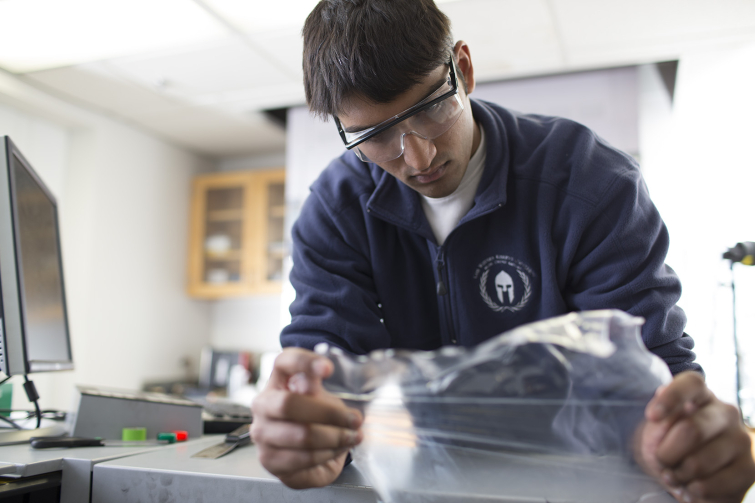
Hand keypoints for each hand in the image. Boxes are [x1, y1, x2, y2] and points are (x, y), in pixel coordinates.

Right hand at [250, 347, 363, 488]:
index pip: (284, 362)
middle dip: (329, 413)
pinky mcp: (268, 460)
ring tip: (353, 437)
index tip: (328, 368)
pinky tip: (338, 448)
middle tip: (355, 419)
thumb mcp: (322, 398)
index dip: (304, 362)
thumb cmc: (315, 418)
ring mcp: (262, 433)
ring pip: (301, 435)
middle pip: (288, 403)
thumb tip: (315, 381)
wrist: (309, 456)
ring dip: (335, 437)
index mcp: (278, 380)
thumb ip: (319, 389)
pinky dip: (328, 453)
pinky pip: (304, 457)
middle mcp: (263, 404)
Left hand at [635, 371, 754, 501]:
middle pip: (692, 429)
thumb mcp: (655, 431)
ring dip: (678, 475)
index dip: (671, 398)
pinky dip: (693, 491)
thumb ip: (658, 423)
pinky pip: (713, 485)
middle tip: (661, 461)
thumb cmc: (667, 444)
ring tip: (673, 476)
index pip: (692, 384)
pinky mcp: (749, 469)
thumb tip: (661, 418)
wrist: (686, 476)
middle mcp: (726, 412)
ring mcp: (741, 440)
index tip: (651, 416)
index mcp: (701, 395)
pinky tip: (690, 487)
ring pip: (699, 462)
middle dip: (667, 452)